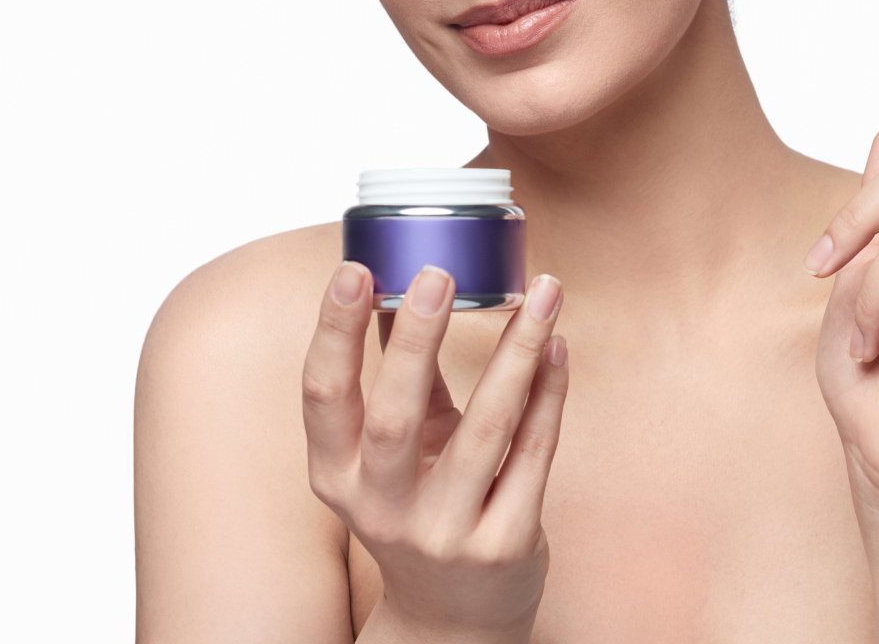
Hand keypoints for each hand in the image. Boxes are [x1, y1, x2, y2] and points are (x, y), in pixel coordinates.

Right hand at [303, 263, 568, 642]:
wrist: (454, 617)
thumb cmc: (421, 507)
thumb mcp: (396, 451)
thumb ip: (402, 373)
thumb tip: (405, 280)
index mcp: (338, 477)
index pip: (322, 397)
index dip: (333, 332)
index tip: (355, 269)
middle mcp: (383, 509)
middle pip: (395, 417)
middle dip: (418, 340)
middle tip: (442, 272)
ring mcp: (446, 532)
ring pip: (487, 429)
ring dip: (517, 351)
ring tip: (543, 293)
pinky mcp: (505, 543)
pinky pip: (534, 452)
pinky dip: (549, 392)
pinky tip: (556, 346)